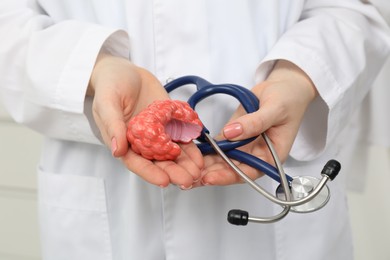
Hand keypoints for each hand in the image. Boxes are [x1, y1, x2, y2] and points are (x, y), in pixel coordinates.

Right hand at [88, 54, 202, 188]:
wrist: (126, 70)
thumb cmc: (110, 85)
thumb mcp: (107, 102)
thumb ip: (113, 126)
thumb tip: (117, 150)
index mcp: (124, 141)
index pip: (136, 162)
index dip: (150, 173)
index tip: (164, 181)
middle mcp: (142, 141)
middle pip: (158, 161)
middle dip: (173, 171)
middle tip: (187, 180)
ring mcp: (158, 133)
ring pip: (172, 152)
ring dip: (185, 163)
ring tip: (198, 171)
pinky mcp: (170, 123)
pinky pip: (182, 136)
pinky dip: (191, 146)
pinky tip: (200, 154)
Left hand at [200, 60, 316, 185]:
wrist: (283, 87)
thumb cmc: (288, 99)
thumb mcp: (275, 110)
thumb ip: (255, 122)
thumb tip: (231, 132)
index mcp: (271, 156)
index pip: (249, 173)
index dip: (229, 177)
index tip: (210, 177)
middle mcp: (256, 155)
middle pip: (232, 170)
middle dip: (211, 174)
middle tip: (190, 175)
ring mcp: (244, 146)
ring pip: (222, 160)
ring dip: (205, 164)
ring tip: (185, 167)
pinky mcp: (234, 135)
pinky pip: (218, 144)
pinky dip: (206, 149)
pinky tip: (191, 151)